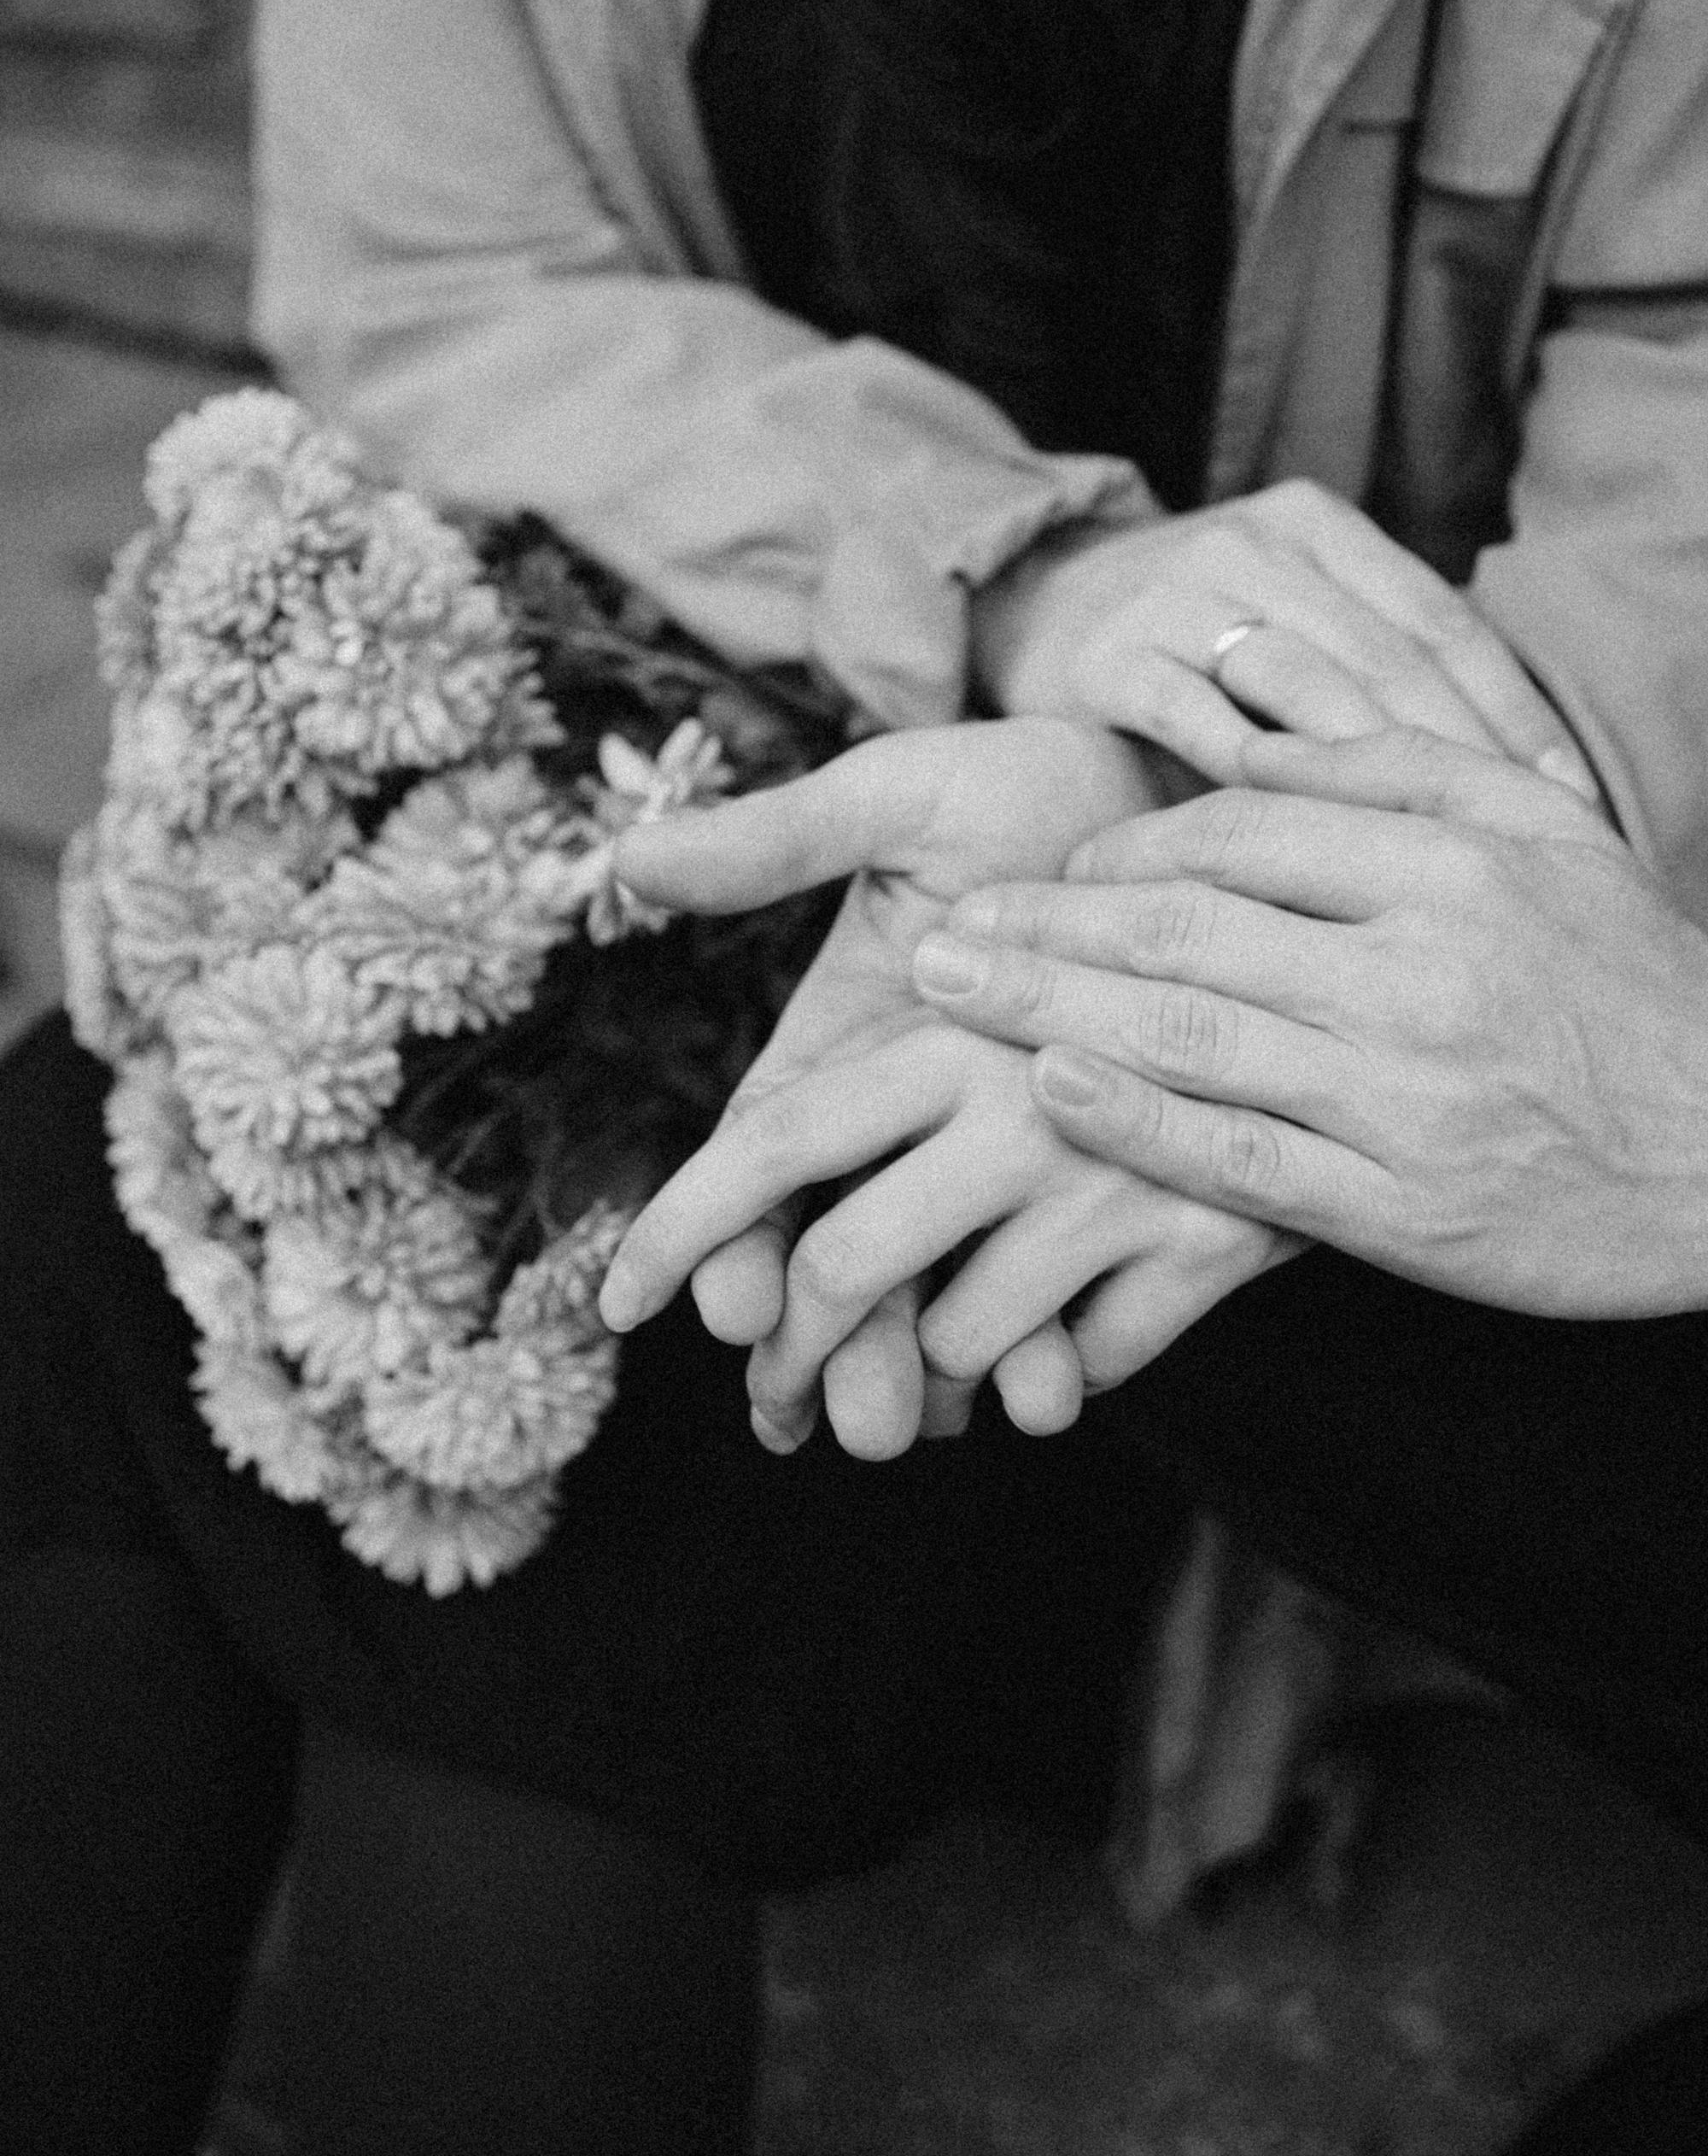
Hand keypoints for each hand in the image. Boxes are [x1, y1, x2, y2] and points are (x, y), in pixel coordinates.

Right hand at [598, 722, 1291, 1450]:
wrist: (1174, 797)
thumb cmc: (1022, 783)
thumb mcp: (894, 798)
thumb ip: (778, 841)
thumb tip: (627, 857)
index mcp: (841, 1048)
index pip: (757, 1161)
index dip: (718, 1239)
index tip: (722, 1304)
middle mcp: (910, 1123)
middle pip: (834, 1256)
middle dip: (819, 1347)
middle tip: (830, 1418)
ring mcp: (1005, 1163)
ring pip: (933, 1296)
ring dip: (910, 1373)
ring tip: (907, 1429)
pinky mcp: (1109, 1179)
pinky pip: (1065, 1291)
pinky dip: (1045, 1352)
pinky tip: (1049, 1396)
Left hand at [915, 727, 1707, 1316]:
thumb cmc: (1628, 982)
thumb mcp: (1543, 831)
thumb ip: (1392, 761)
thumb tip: (1247, 705)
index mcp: (1447, 863)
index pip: (1239, 833)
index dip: (1125, 846)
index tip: (1055, 866)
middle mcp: (1417, 970)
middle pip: (1185, 928)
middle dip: (1045, 923)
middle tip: (942, 928)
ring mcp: (1404, 1093)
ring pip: (1190, 1034)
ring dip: (1050, 1006)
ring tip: (950, 987)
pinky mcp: (1402, 1209)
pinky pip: (1238, 1159)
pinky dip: (1137, 1121)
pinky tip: (1051, 1085)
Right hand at [973, 479, 1601, 801]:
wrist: (1023, 605)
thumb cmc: (1187, 643)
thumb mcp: (1287, 625)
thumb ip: (1373, 674)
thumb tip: (1520, 784)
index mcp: (1317, 526)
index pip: (1442, 619)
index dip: (1513, 709)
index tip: (1568, 796)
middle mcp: (1252, 542)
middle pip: (1386, 657)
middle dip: (1463, 756)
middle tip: (1517, 850)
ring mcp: (1175, 592)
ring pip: (1304, 688)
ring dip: (1375, 780)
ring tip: (1434, 864)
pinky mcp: (1108, 656)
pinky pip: (1202, 725)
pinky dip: (1261, 789)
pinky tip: (1308, 854)